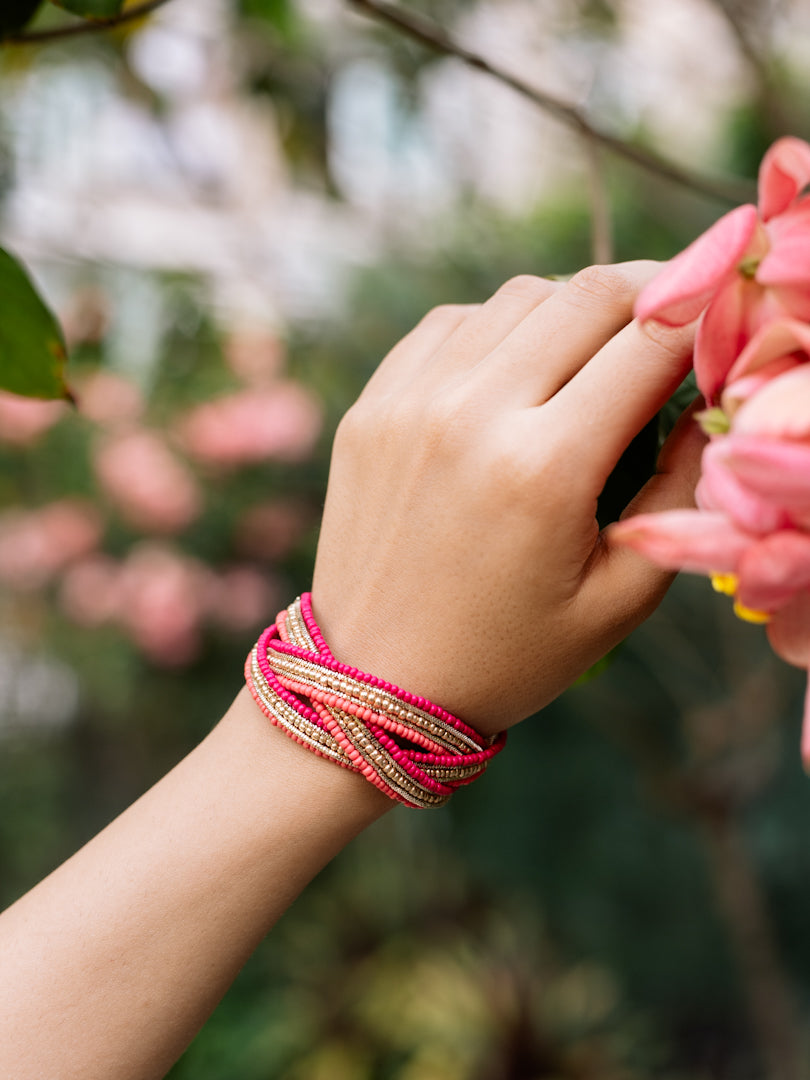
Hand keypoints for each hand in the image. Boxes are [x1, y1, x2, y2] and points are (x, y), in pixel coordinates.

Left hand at [312, 265, 704, 734]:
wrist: (374, 683)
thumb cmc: (507, 655)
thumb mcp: (619, 598)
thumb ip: (679, 493)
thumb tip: (705, 404)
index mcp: (543, 469)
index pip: (651, 340)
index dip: (705, 312)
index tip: (724, 315)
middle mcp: (471, 416)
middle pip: (588, 295)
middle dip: (652, 290)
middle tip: (675, 315)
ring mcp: (410, 402)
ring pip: (518, 297)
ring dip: (574, 309)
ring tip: (593, 352)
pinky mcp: (371, 406)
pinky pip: (451, 323)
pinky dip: (499, 327)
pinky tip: (515, 369)